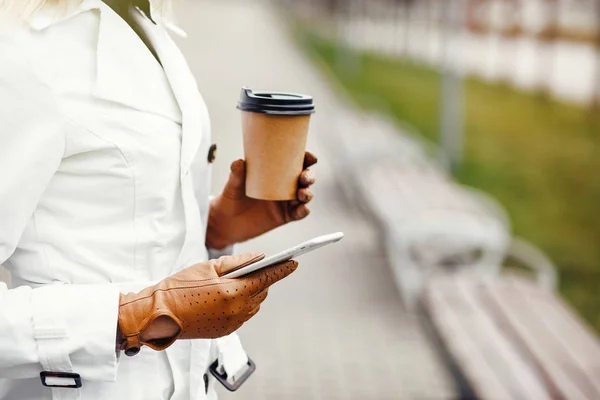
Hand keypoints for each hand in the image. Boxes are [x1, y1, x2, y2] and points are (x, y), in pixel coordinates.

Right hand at [118, 253, 296, 355]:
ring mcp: (232, 324)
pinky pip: (243, 315)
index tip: (295, 261)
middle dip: (264, 278)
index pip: (267, 279)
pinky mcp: (225, 331)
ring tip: (241, 280)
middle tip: (260, 266)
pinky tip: (229, 295)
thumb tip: (259, 257)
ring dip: (253, 292)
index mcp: (234, 292)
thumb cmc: (180, 286)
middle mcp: (237, 311)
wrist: (158, 314)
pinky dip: (242, 304)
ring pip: (254, 304)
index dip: (283, 269)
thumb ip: (238, 262)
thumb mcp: (209, 267)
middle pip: (262, 292)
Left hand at [207, 151, 317, 249]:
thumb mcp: (233, 184)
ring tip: (302, 194)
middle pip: (305, 179)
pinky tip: (303, 209)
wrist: (227, 222)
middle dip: (309, 176)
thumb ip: (236, 174)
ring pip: (305, 195)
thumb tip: (238, 162)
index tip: (310, 157)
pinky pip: (298, 214)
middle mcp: (284, 186)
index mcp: (276, 173)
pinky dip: (303, 211)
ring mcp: (286, 202)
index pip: (295, 163)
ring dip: (308, 193)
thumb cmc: (232, 198)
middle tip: (304, 178)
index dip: (306, 159)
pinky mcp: (284, 217)